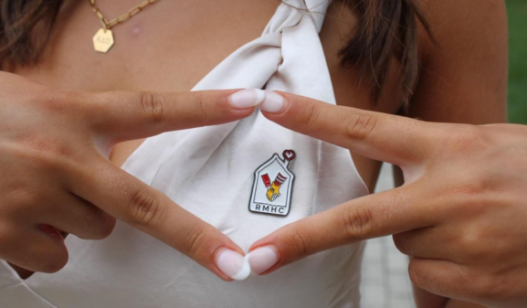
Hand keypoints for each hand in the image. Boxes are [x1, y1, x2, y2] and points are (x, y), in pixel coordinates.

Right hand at [0, 72, 260, 279]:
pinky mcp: (7, 235)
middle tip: (232, 265)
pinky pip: (55, 251)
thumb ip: (82, 127)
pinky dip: (44, 239)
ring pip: (94, 229)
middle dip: (193, 238)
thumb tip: (114, 155)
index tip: (250, 103)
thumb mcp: (37, 103)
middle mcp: (61, 157)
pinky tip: (15, 212)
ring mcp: (34, 199)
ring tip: (37, 188)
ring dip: (78, 217)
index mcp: (74, 114)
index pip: (153, 109)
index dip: (205, 107)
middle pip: (141, 205)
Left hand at [248, 91, 526, 306]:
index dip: (316, 118)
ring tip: (474, 227)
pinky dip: (446, 272)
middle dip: (302, 240)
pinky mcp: (471, 281)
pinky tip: (483, 255)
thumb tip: (396, 206)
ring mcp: (459, 241)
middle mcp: (446, 194)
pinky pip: (430, 281)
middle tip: (259, 258)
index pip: (366, 128)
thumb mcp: (487, 148)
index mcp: (448, 147)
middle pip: (358, 220)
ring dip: (425, 243)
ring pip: (405, 250)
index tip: (272, 106)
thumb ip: (436, 166)